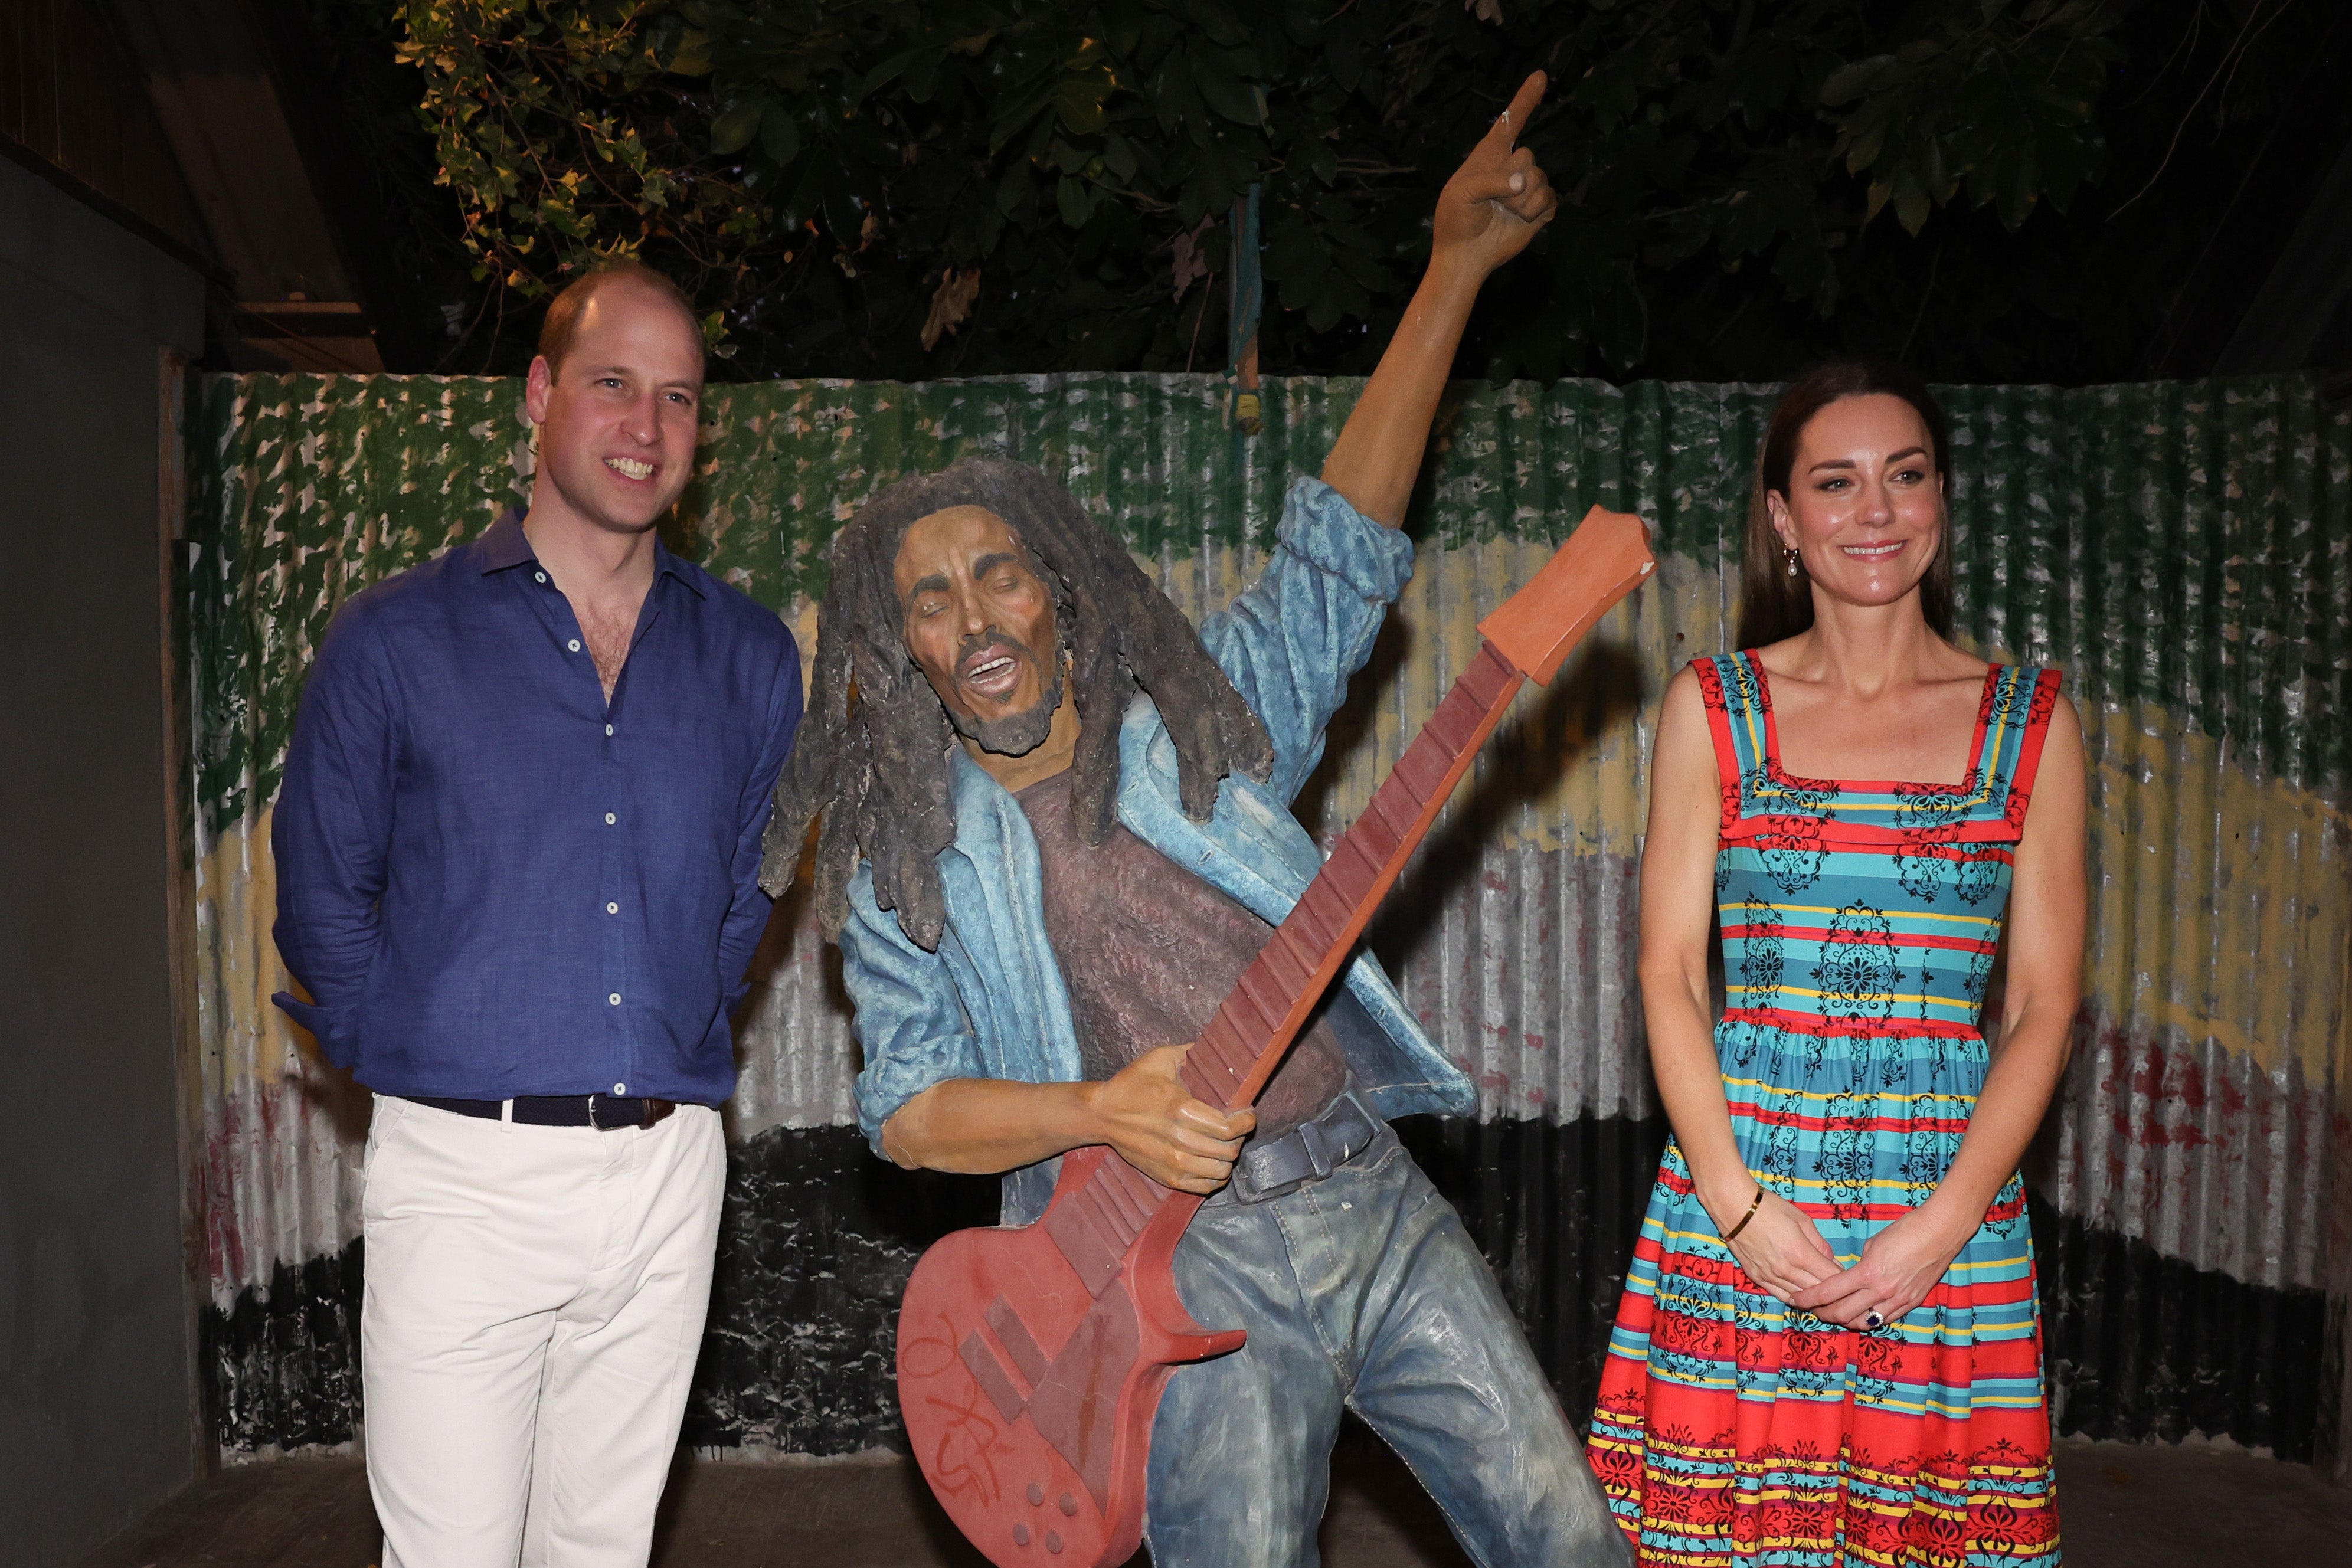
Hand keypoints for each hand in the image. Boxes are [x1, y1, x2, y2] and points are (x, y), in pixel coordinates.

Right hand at [1082, 1044, 1255, 1194]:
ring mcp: (1173, 1163)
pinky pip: (1205, 1187)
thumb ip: (1193, 1052)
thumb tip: (1220, 1047)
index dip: (1246, 1122)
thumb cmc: (1132, 1084)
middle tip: (1234, 1126)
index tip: (1246, 1113)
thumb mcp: (1161, 1058)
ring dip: (1228, 1157)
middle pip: (1229, 1150)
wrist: (1101, 1114)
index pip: (1229, 1128)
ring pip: (1221, 1171)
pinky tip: (1212, 1161)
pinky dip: (1215, 1176)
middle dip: (1238, 1137)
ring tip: (1224, 1143)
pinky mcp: (1166, 1177)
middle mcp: (1179, 1140)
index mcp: (1181, 1110)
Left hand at [1431, 72, 1557, 278]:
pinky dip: (1534, 213)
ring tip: (1502, 212)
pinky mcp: (1540, 208)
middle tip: (1493, 200)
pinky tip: (1518, 220)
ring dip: (1520, 203)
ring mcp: (1527, 186)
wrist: (1466, 254)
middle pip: (1528, 156)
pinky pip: (1549, 200)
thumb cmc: (1456, 219)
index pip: (1510, 121)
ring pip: (1539, 180)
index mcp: (1489, 155)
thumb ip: (1491, 181)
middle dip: (1511, 181)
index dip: (1526, 99)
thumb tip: (1522, 184)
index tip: (1541, 77)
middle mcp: (1511, 166)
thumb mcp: (1462, 193)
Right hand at [1715, 1187, 1841, 1304]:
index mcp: (1800, 1253)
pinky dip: (1795, 1297)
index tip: (1850, 1277)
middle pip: (1818, 1291)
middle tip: (1841, 1289)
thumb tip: (1831, 1261)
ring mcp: (1770, 1276)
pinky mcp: (1757, 1278)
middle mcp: (1786, 1270)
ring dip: (1814, 1298)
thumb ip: (1819, 1243)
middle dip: (1832, 1292)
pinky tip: (1802, 1295)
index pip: (1831, 1278)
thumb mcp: (1801, 1219)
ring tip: (1824, 1295)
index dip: (1844, 1280)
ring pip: (1800, 1298)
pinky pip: (1781, 1296)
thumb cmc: (1769, 1207)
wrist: (1733, 1206)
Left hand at [1788, 1208, 1968, 1329]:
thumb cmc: (1904, 1232)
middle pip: (1842, 1314)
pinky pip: (1883, 1320)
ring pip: (1863, 1323)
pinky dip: (1867, 1320)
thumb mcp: (1872, 1244)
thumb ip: (1860, 1266)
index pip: (1828, 1293)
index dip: (1808, 1299)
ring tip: (1833, 1315)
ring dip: (1844, 1321)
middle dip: (1822, 1314)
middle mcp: (1881, 1292)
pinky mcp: (1911, 1304)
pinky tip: (1859, 1316)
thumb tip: (1852, 1278)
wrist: (1939, 1234)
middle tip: (1812, 1309)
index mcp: (1867, 1274)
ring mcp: (1897, 1301)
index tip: (1796, 1300)